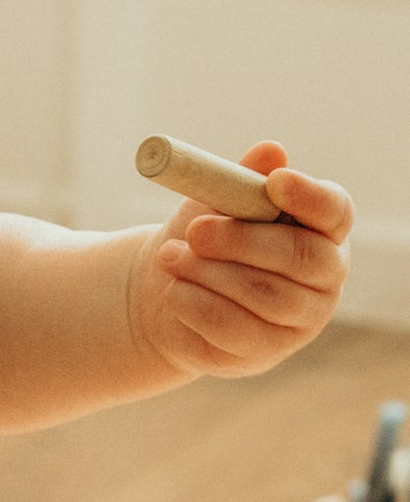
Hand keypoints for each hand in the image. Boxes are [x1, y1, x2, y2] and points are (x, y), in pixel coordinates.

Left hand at [131, 140, 350, 378]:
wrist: (166, 289)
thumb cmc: (203, 235)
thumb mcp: (214, 200)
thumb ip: (241, 179)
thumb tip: (271, 150)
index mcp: (321, 228)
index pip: (336, 211)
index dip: (310, 197)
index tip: (275, 182)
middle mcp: (324, 276)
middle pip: (302, 257)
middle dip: (243, 240)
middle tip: (195, 231)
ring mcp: (302, 319)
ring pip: (266, 295)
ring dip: (210, 272)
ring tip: (171, 257)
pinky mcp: (269, 350)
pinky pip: (236, 328)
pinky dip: (197, 303)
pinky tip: (174, 290)